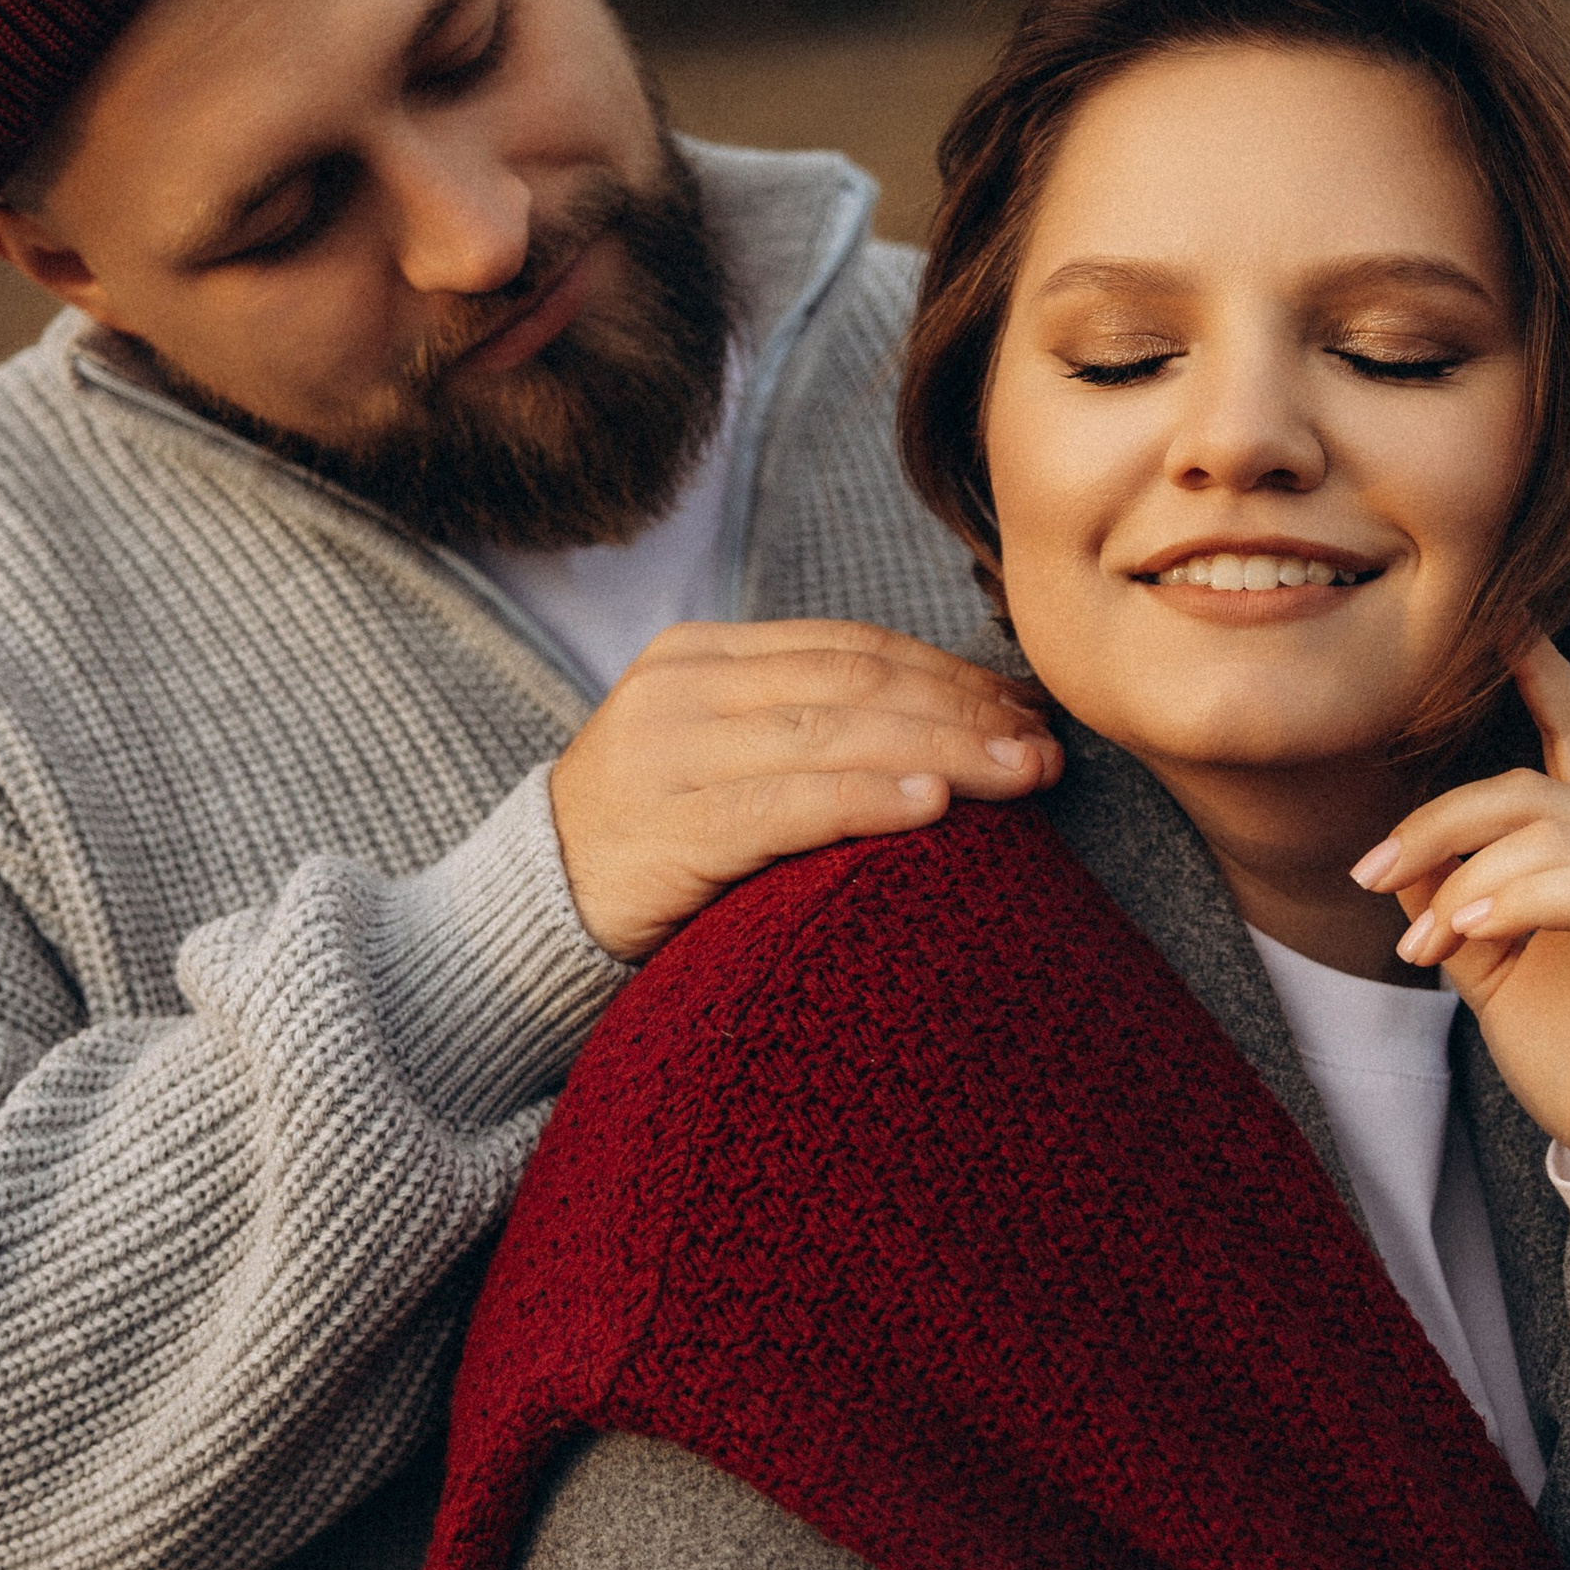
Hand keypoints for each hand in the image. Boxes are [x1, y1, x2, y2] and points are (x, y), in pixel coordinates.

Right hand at [549, 620, 1059, 961]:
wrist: (523, 921)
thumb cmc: (650, 849)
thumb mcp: (717, 762)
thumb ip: (806, 732)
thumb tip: (952, 729)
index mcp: (701, 657)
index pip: (851, 648)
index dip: (949, 672)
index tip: (1026, 707)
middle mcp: (683, 690)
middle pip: (856, 683)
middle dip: (966, 712)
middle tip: (1046, 747)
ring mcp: (668, 755)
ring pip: (835, 735)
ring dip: (947, 752)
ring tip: (1022, 776)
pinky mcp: (666, 829)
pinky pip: (787, 806)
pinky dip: (868, 800)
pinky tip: (932, 807)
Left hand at [1353, 637, 1569, 1172]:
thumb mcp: (1495, 975)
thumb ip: (1454, 909)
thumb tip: (1401, 866)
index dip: (1548, 676)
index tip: (1509, 619)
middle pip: (1528, 786)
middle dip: (1436, 820)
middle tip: (1372, 876)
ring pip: (1551, 828)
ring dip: (1466, 877)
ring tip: (1422, 942)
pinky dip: (1516, 896)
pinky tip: (1471, 932)